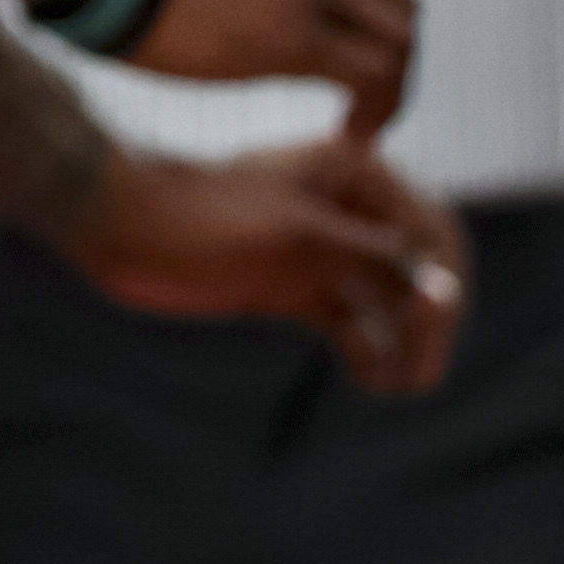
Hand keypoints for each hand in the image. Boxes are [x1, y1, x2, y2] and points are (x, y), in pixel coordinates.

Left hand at [67, 139, 468, 393]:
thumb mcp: (295, 233)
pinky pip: (352, 324)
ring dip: (403, 345)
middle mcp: (346, 210)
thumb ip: (371, 257)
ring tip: (403, 388)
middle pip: (418, 270)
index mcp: (353, 174)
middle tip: (424, 375)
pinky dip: (368, 352)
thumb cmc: (203, 215)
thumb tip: (443, 289)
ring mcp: (321, 251)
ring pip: (387, 303)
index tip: (437, 324)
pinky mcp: (295, 288)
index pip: (431, 230)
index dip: (444, 279)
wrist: (120, 229)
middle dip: (429, 322)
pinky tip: (374, 381)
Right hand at [137, 0, 419, 137]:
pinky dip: (376, 112)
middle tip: (369, 103)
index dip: (372, 23)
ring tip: (362, 127)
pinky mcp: (297, 32)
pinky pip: (372, 78)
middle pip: (400, 6)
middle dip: (396, 60)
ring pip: (399, 44)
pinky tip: (352, 134)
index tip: (350, 62)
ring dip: (392, 93)